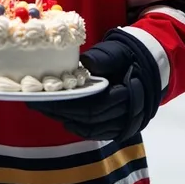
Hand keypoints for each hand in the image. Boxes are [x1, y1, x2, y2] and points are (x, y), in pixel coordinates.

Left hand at [27, 29, 161, 140]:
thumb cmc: (128, 55)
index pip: (93, 106)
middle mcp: (127, 113)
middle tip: (38, 104)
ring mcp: (125, 123)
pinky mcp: (120, 126)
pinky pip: (98, 132)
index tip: (46, 97)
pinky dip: (81, 128)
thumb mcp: (117, 51)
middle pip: (89, 119)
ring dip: (68, 121)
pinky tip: (65, 120)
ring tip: (47, 110)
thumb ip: (104, 58)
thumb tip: (86, 64)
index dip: (68, 104)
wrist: (146, 65)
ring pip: (93, 128)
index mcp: (126, 92)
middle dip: (62, 112)